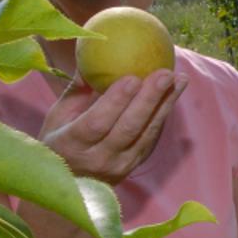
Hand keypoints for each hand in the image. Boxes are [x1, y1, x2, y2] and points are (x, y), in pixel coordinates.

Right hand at [40, 69, 186, 183]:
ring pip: (146, 134)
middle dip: (149, 100)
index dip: (115, 101)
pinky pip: (152, 137)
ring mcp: (119, 166)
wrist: (70, 185)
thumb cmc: (60, 139)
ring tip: (179, 78)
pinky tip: (175, 91)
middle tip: (164, 73)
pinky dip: (164, 113)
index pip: (96, 123)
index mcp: (71, 144)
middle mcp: (97, 159)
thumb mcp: (58, 116)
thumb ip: (78, 88)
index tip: (131, 77)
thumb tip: (93, 53)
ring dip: (165, 104)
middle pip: (128, 129)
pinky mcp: (135, 165)